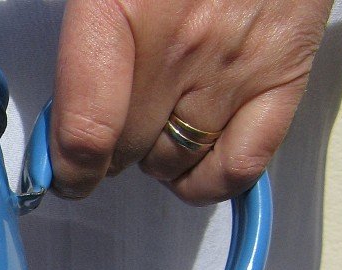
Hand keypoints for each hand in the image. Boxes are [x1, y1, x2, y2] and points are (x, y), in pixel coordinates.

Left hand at [50, 0, 333, 203]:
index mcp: (119, 7)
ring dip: (154, 156)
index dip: (65, 168)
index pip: (85, 131)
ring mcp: (233, 64)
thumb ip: (80, 44)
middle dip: (108, 150)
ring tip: (155, 121)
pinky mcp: (284, 76)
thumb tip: (57, 123)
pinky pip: (238, 167)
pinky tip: (192, 160)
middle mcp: (178, 44)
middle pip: (123, 151)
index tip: (61, 172)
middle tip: (110, 125)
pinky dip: (208, 179)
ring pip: (171, 162)